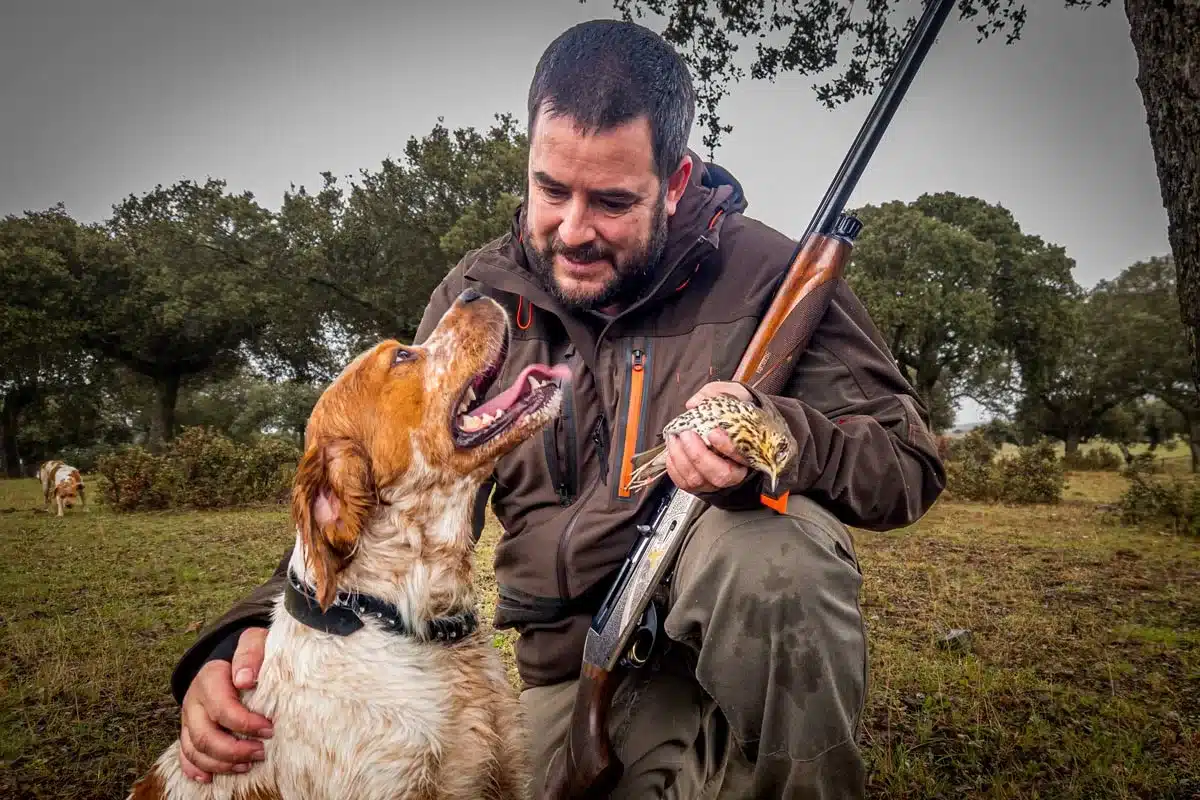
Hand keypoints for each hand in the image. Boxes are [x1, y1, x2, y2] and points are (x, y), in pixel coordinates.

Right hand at [178, 628, 272, 782]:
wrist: (232, 656)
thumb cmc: (250, 653)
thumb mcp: (254, 642)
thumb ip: (250, 654)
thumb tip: (244, 680)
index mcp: (210, 678)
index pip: (222, 709)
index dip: (245, 724)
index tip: (269, 729)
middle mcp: (194, 699)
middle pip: (205, 735)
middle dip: (233, 750)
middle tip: (261, 752)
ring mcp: (188, 717)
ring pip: (194, 749)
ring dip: (220, 763)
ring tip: (247, 765)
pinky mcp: (188, 729)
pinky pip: (185, 754)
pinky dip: (195, 769)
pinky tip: (211, 778)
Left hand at [665, 381, 755, 493]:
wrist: (724, 424)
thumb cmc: (732, 411)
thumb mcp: (731, 393)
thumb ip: (716, 393)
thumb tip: (694, 403)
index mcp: (750, 451)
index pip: (742, 456)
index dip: (727, 447)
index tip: (713, 432)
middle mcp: (735, 471)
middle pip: (720, 475)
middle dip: (699, 456)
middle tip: (686, 435)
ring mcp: (715, 480)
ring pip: (698, 480)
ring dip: (681, 458)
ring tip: (674, 438)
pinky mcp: (698, 484)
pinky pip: (683, 483)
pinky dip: (673, 466)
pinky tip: (672, 449)